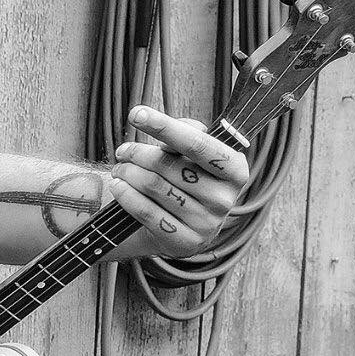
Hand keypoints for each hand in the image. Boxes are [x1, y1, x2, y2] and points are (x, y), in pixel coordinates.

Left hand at [107, 106, 249, 256]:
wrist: (180, 224)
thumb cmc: (185, 178)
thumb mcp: (193, 154)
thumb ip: (188, 133)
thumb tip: (172, 130)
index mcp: (236, 170)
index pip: (198, 144)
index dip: (165, 127)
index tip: (136, 114)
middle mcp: (225, 198)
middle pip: (168, 165)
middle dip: (138, 153)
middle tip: (123, 151)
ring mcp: (207, 223)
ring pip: (154, 186)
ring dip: (128, 173)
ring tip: (120, 168)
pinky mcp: (185, 242)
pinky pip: (146, 212)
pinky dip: (126, 195)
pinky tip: (118, 186)